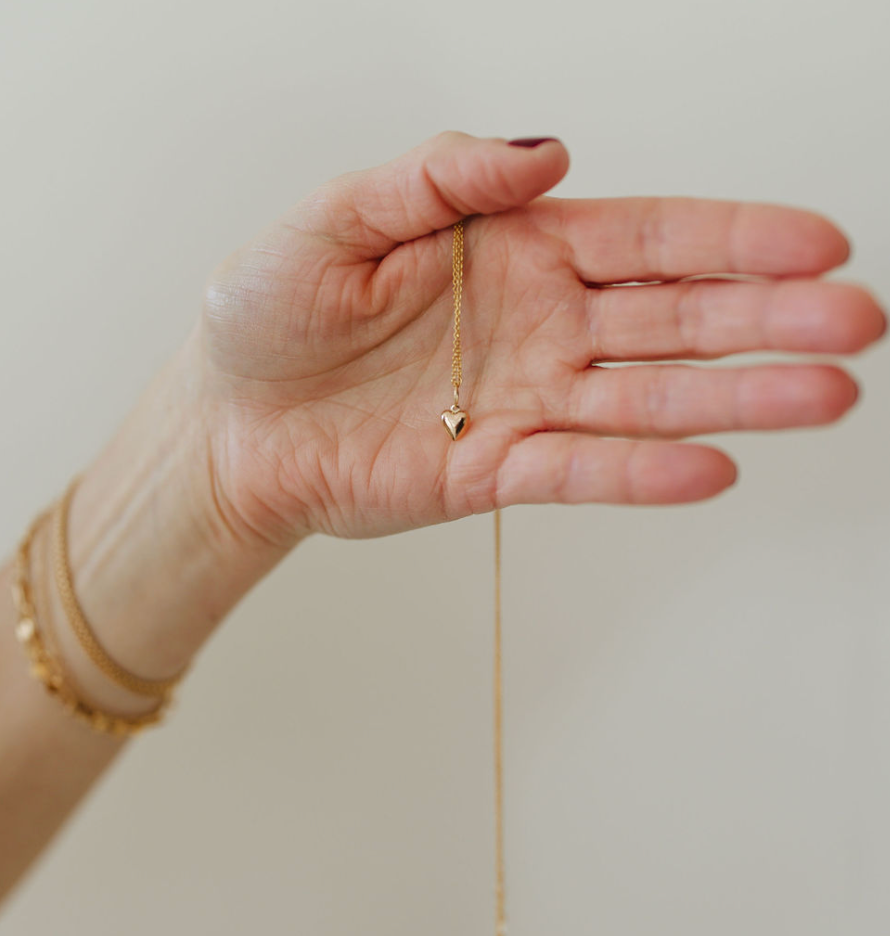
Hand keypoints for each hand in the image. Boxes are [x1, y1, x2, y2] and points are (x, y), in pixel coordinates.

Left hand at [194, 130, 885, 544]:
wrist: (230, 422)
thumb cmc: (270, 313)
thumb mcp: (338, 216)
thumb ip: (440, 176)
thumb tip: (548, 150)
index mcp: (512, 247)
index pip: (644, 238)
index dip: (731, 239)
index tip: (818, 242)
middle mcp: (538, 324)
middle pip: (669, 318)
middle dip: (764, 318)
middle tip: (854, 323)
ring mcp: (523, 400)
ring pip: (642, 398)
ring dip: (731, 399)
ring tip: (821, 397)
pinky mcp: (493, 471)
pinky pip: (578, 470)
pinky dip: (639, 472)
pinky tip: (710, 469)